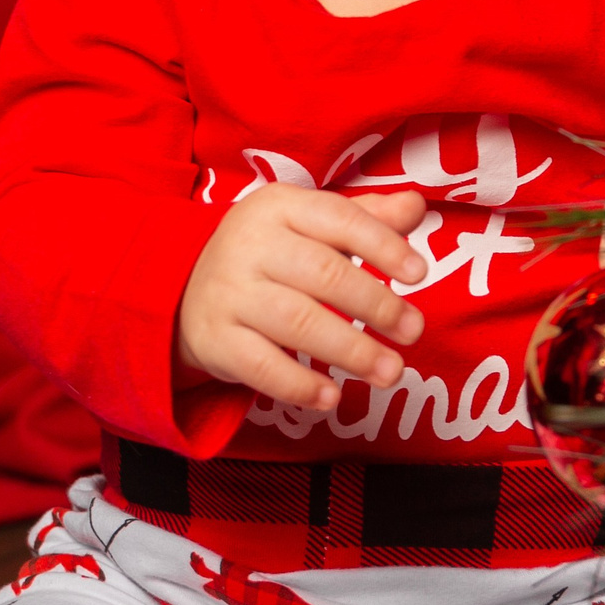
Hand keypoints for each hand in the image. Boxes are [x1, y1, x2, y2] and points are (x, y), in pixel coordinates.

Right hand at [176, 186, 428, 411]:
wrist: (184, 287)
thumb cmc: (270, 253)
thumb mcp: (310, 224)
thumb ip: (366, 217)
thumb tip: (416, 208)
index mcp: (279, 206)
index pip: (340, 218)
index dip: (383, 246)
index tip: (419, 274)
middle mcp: (250, 245)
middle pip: (324, 274)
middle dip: (376, 305)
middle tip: (413, 331)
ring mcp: (229, 293)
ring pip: (297, 322)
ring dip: (351, 351)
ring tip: (390, 372)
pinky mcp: (214, 340)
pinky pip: (261, 366)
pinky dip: (299, 384)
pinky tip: (332, 397)